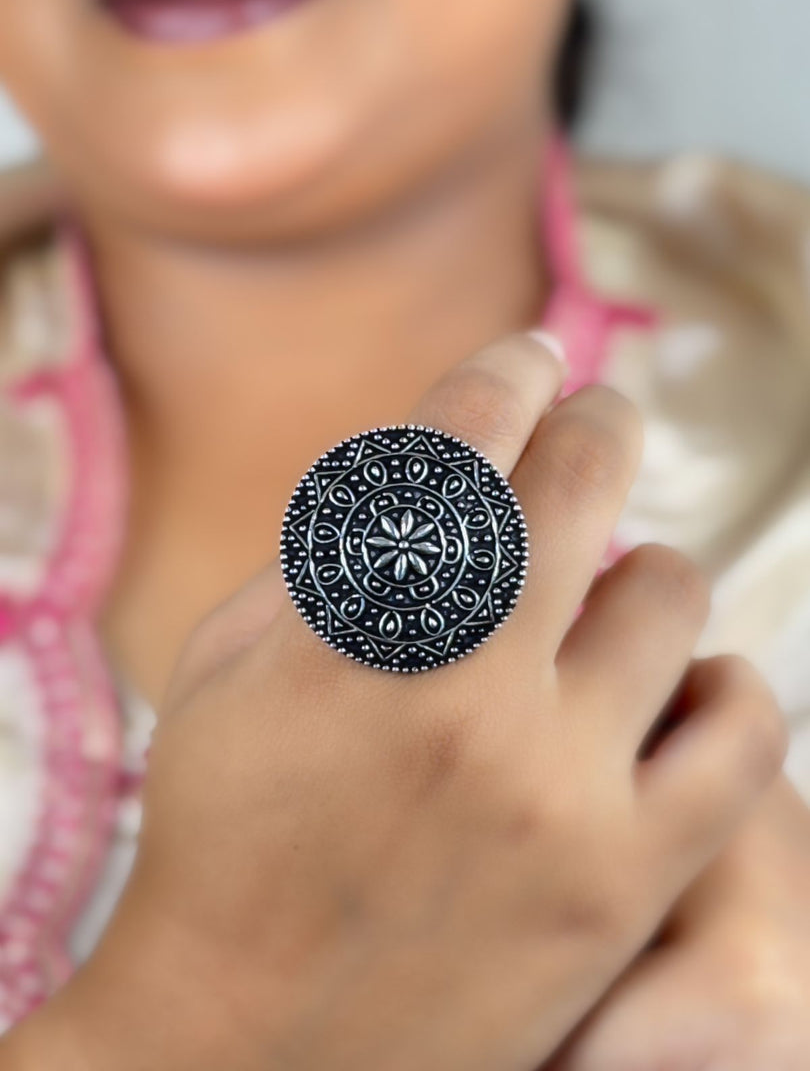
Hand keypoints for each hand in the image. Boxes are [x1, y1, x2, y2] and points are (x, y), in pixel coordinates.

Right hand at [2, 334, 785, 1070]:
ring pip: (671, 591)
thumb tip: (434, 457)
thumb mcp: (227, 664)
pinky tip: (672, 682)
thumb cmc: (224, 833)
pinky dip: (716, 679)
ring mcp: (558, 787)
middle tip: (595, 419)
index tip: (533, 356)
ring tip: (613, 583)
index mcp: (350, 623)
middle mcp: (464, 687)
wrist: (245, 1046)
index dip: (509, 370)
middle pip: (582, 481)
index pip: (462, 436)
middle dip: (595, 422)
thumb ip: (327, 550)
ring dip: (643, 564)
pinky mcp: (624, 881)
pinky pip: (740, 726)